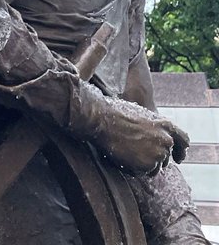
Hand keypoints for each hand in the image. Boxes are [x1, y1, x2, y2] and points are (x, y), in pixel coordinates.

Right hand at [71, 85, 188, 174]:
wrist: (102, 120)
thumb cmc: (115, 113)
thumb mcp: (141, 115)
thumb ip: (153, 129)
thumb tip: (153, 138)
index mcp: (166, 125)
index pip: (183, 141)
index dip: (180, 151)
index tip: (177, 159)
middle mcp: (166, 140)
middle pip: (166, 157)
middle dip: (154, 158)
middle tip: (136, 153)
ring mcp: (158, 154)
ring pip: (154, 167)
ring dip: (143, 164)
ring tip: (126, 152)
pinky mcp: (148, 165)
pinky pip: (142, 173)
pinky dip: (133, 169)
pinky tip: (122, 157)